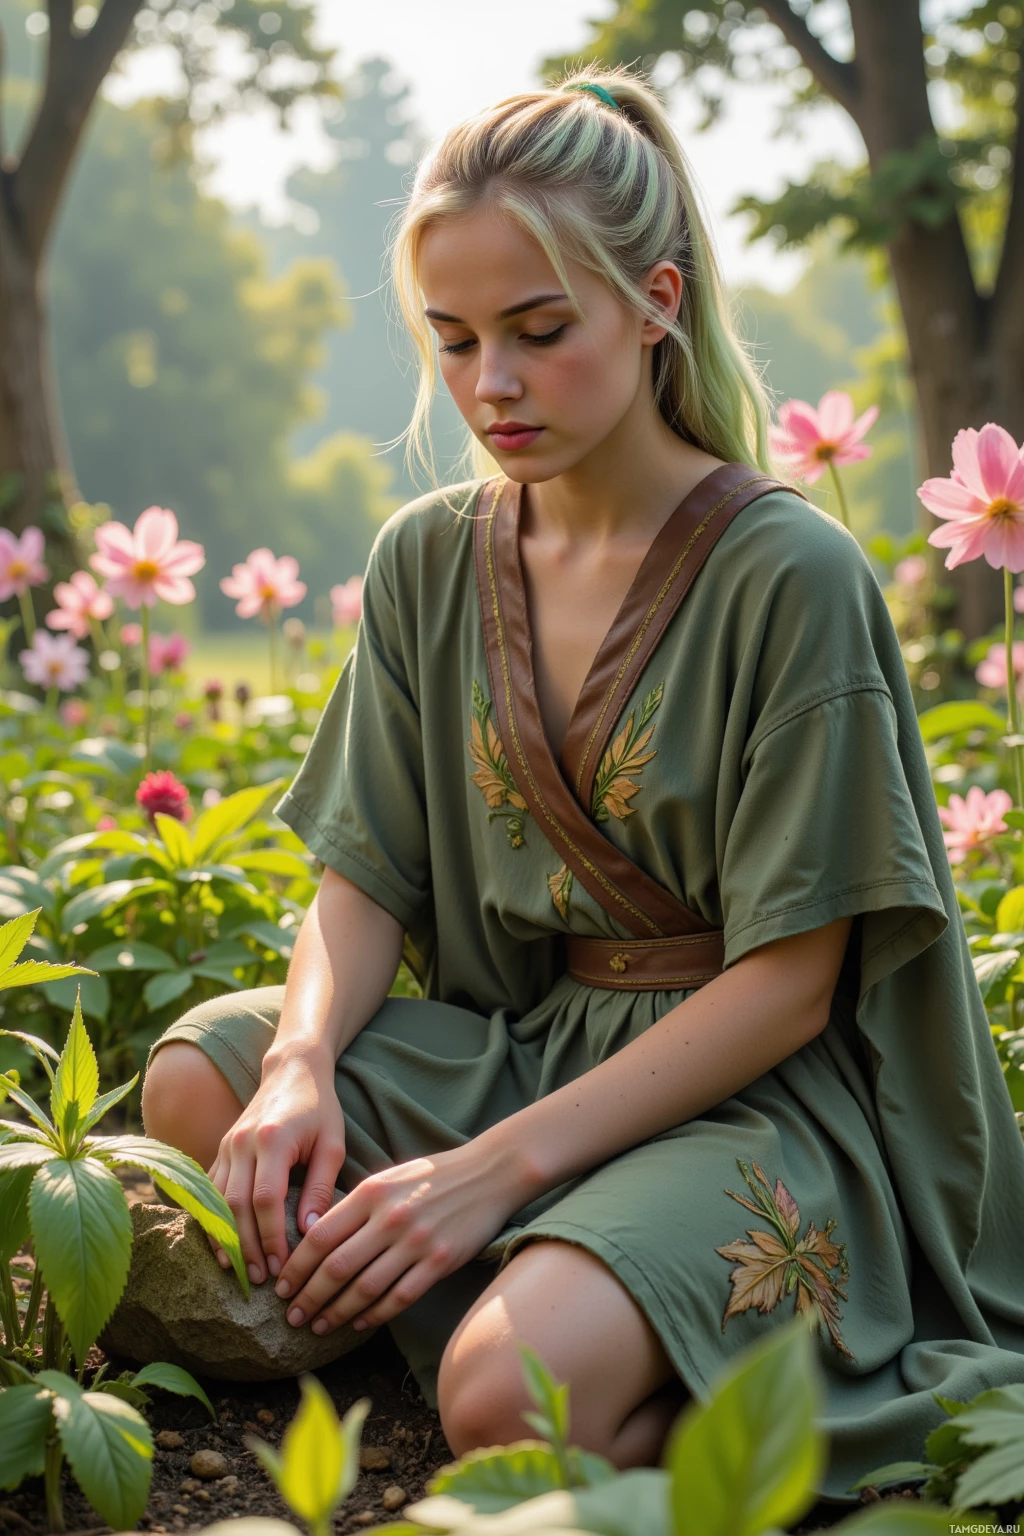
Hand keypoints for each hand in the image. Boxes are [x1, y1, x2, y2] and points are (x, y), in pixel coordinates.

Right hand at [206, 1048, 345, 1284]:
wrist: (292, 1068)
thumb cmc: (320, 1107)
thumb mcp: (332, 1143)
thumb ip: (320, 1186)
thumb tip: (308, 1232)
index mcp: (272, 1140)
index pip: (264, 1200)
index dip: (270, 1238)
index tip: (281, 1266)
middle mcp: (241, 1143)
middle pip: (234, 1206)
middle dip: (245, 1246)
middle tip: (258, 1279)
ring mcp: (226, 1145)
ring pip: (215, 1201)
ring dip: (224, 1238)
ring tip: (237, 1270)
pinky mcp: (220, 1148)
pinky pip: (208, 1190)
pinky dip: (212, 1219)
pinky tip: (221, 1244)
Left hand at [271, 1137, 526, 1335]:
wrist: (488, 1172)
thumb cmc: (432, 1176)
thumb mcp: (387, 1178)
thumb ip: (354, 1205)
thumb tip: (313, 1237)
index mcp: (371, 1193)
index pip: (320, 1236)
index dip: (296, 1266)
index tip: (282, 1286)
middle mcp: (390, 1217)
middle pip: (336, 1267)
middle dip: (308, 1297)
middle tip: (291, 1316)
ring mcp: (415, 1242)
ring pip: (364, 1288)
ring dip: (335, 1313)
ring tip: (318, 1326)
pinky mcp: (439, 1262)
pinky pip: (398, 1298)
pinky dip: (374, 1315)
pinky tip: (359, 1323)